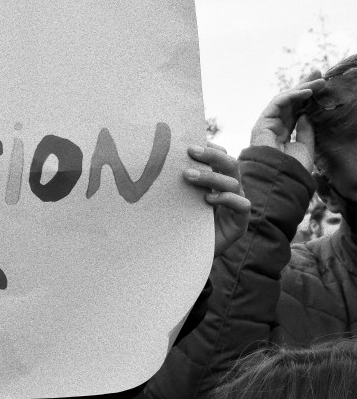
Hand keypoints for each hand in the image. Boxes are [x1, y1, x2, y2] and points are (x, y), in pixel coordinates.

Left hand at [183, 142, 249, 256]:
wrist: (183, 255)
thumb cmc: (177, 224)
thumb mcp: (176, 199)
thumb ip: (175, 182)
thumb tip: (157, 158)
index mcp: (216, 181)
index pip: (220, 156)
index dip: (210, 148)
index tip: (190, 143)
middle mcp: (229, 190)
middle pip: (229, 164)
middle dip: (211, 155)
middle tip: (190, 151)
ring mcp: (236, 206)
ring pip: (233, 182)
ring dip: (211, 177)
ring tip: (188, 176)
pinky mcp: (240, 223)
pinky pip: (242, 205)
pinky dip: (228, 199)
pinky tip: (209, 199)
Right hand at [250, 72, 324, 171]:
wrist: (279, 180)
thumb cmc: (291, 169)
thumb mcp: (306, 147)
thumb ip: (306, 130)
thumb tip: (308, 114)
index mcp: (283, 134)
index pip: (296, 110)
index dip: (308, 98)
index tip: (322, 86)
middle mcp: (274, 127)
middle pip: (290, 102)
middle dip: (305, 86)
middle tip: (320, 74)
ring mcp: (267, 124)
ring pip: (284, 100)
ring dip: (302, 88)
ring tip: (320, 82)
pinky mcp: (262, 123)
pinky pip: (277, 104)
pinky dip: (292, 95)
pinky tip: (308, 92)